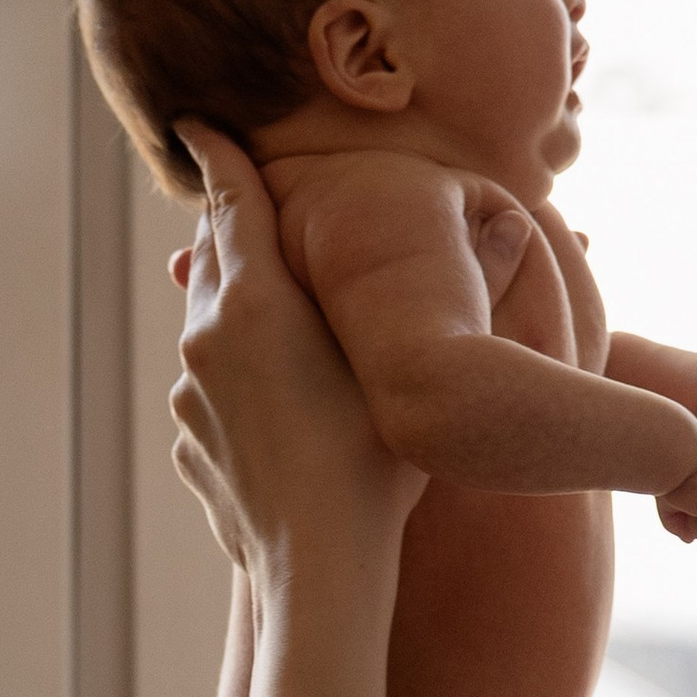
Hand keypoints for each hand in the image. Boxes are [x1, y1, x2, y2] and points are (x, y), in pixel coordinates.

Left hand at [170, 122, 424, 696]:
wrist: (319, 571)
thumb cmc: (376, 467)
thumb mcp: (420, 367)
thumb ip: (460, 284)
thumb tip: (507, 222)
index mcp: (256, 301)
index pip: (229, 201)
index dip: (216, 156)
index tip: (194, 124)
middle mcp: (207, 339)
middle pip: (213, 260)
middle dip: (231, 231)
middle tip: (249, 208)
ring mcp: (189, 399)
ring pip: (209, 333)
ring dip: (239, 317)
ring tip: (285, 328)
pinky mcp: (190, 449)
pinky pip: (209, 398)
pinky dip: (235, 388)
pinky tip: (280, 415)